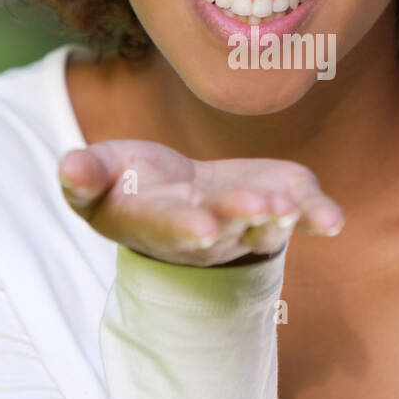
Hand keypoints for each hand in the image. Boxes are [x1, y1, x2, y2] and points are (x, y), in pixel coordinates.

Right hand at [58, 140, 344, 265]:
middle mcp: (209, 233)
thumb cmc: (133, 185)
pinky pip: (304, 213)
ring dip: (278, 215)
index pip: (173, 228)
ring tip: (286, 203)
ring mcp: (249, 222)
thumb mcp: (102, 175)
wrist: (185, 199)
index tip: (202, 226)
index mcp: (160, 224)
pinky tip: (332, 221)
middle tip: (256, 205)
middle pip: (226, 227)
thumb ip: (84, 175)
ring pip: (265, 225)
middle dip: (239, 215)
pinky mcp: (283, 203)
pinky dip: (319, 215)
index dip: (187, 228)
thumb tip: (67, 164)